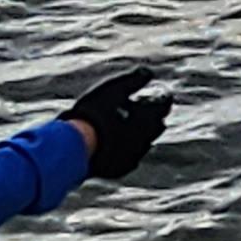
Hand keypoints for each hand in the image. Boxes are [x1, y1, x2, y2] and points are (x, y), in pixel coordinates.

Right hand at [60, 63, 174, 180]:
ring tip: (132, 127)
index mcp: (147, 119)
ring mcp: (133, 156)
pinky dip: (128, 149)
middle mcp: (145, 140)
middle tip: (149, 111)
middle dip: (154, 118)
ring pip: (144, 144)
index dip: (163, 99)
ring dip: (142, 134)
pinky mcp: (120, 168)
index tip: (163, 96)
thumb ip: (134, 80)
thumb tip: (148, 72)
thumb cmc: (95, 113)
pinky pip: (129, 157)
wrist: (77, 146)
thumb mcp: (114, 89)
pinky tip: (119, 144)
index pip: (163, 107)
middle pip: (156, 127)